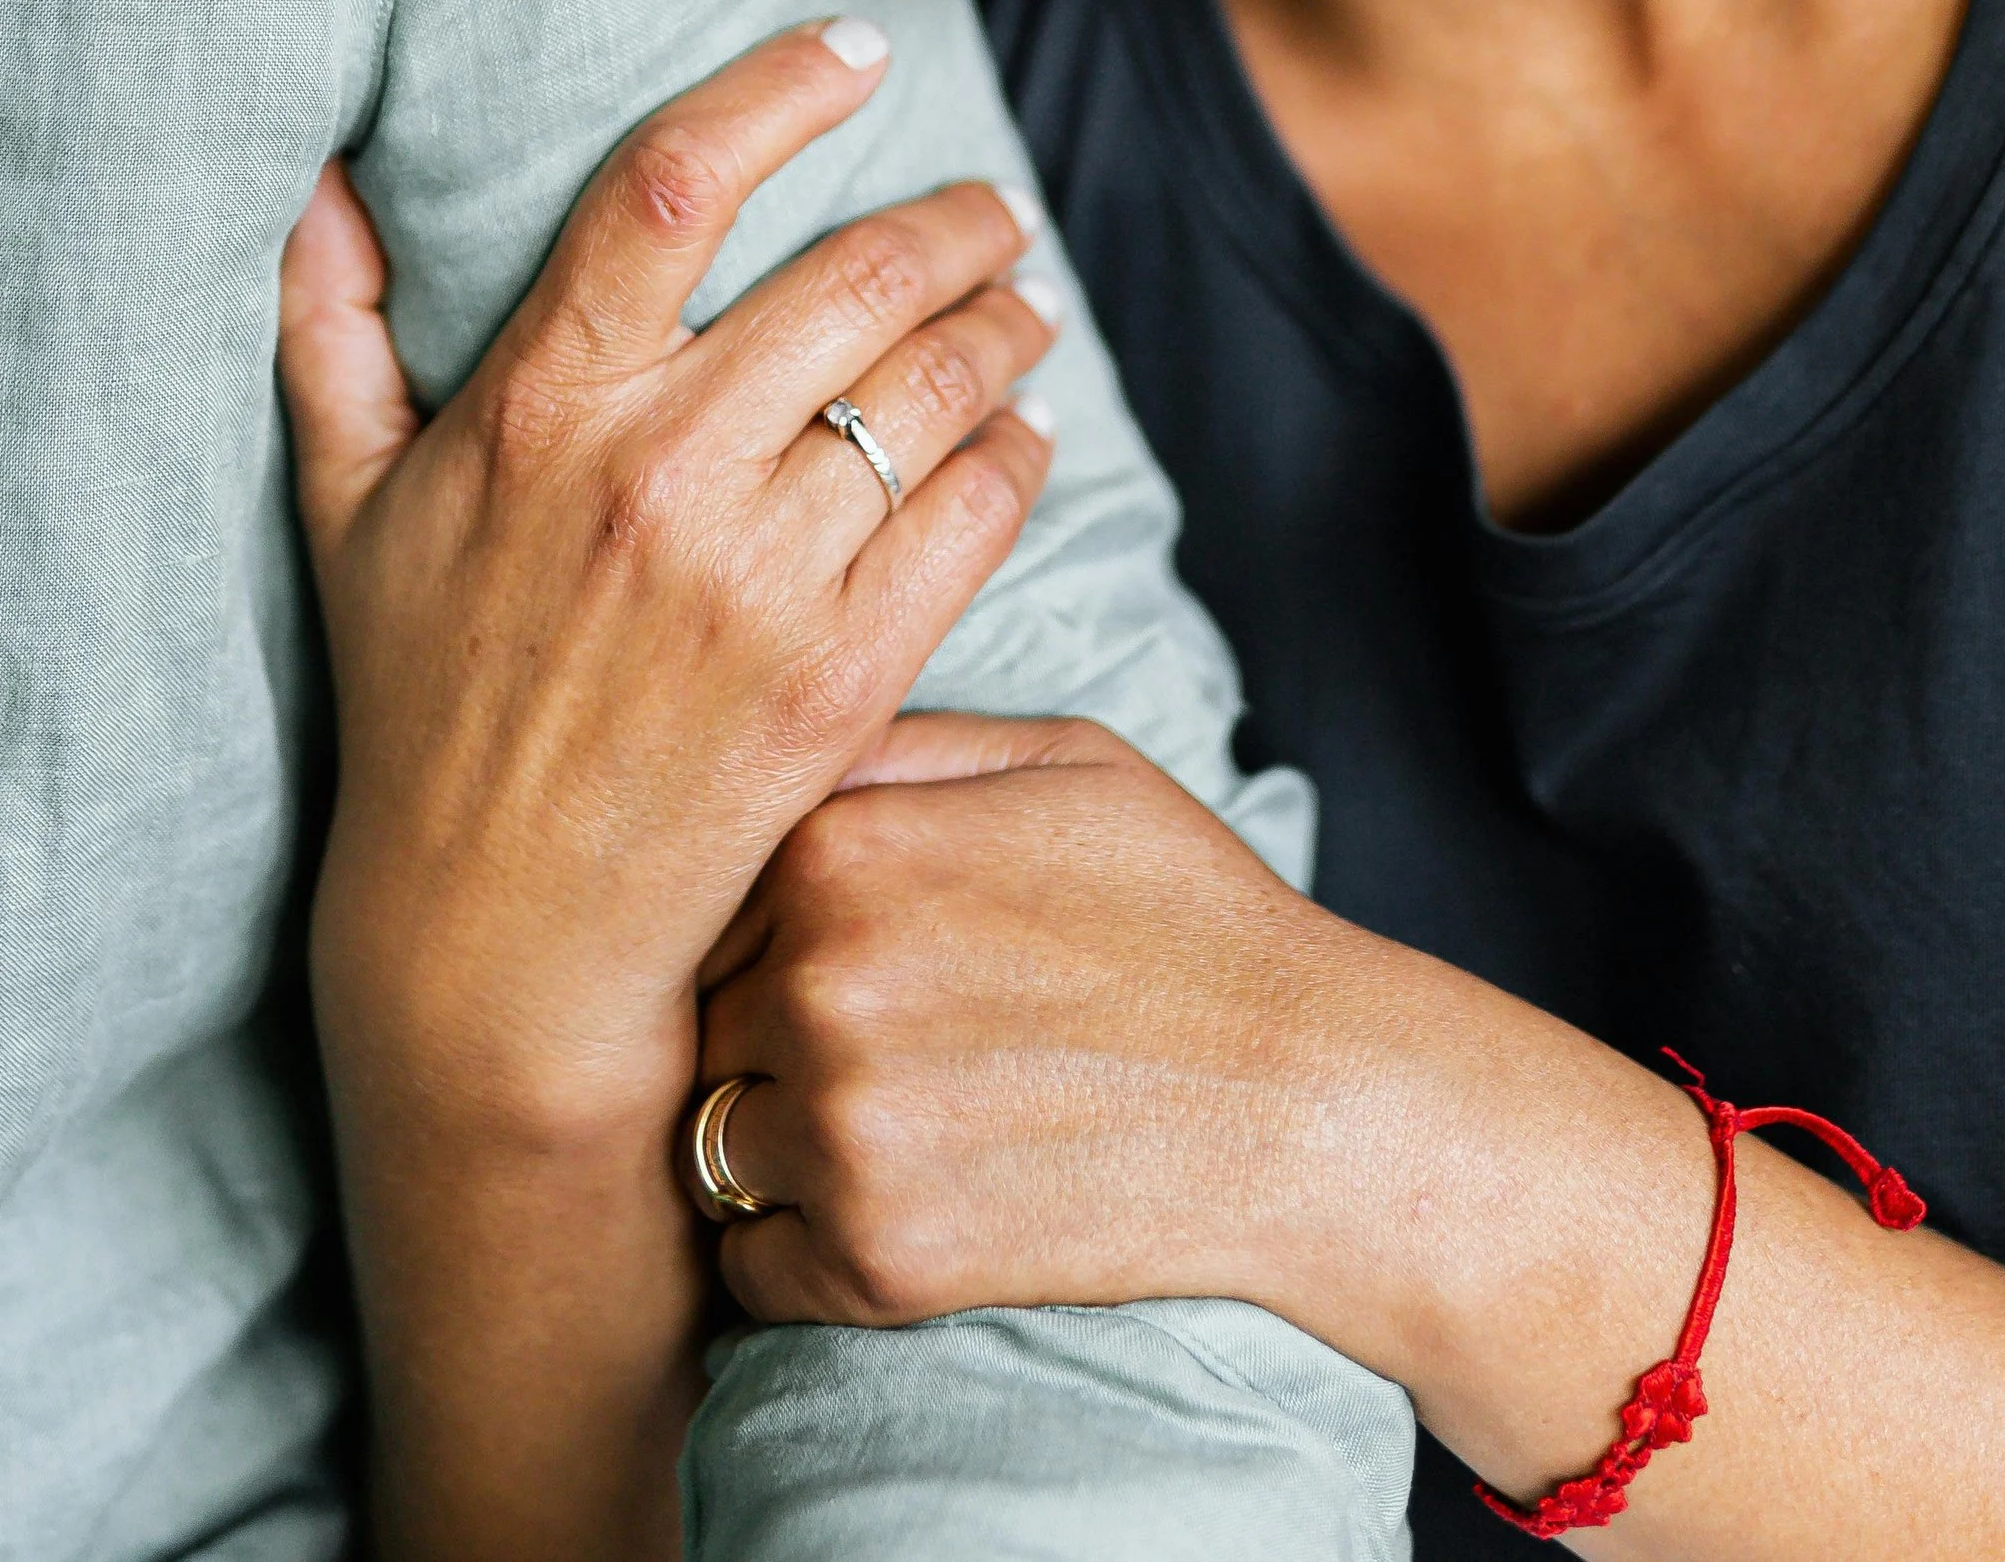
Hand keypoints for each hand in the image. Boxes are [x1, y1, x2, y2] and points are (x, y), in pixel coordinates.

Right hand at [278, 25, 1055, 1159]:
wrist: (495, 940)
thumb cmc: (415, 700)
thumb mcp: (348, 506)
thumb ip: (329, 327)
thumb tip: (311, 175)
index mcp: (541, 407)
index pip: (671, 179)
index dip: (779, 89)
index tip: (855, 49)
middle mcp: (658, 473)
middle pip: (853, 277)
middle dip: (951, 219)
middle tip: (988, 204)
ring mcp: (759, 578)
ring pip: (933, 387)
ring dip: (1005, 323)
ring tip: (1027, 301)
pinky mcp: (841, 676)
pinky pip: (972, 516)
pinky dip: (1018, 452)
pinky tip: (1026, 430)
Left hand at [693, 711, 1360, 1330]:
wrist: (1308, 1101)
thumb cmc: (1188, 914)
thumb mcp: (1058, 760)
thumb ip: (897, 742)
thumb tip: (773, 735)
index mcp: (839, 844)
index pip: (698, 890)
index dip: (750, 926)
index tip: (821, 953)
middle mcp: (818, 981)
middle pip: (696, 1018)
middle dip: (753, 1035)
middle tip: (869, 1046)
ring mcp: (843, 1130)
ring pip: (708, 1144)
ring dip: (767, 1145)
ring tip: (883, 1125)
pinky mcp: (877, 1261)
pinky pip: (747, 1268)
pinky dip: (793, 1252)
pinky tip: (888, 1205)